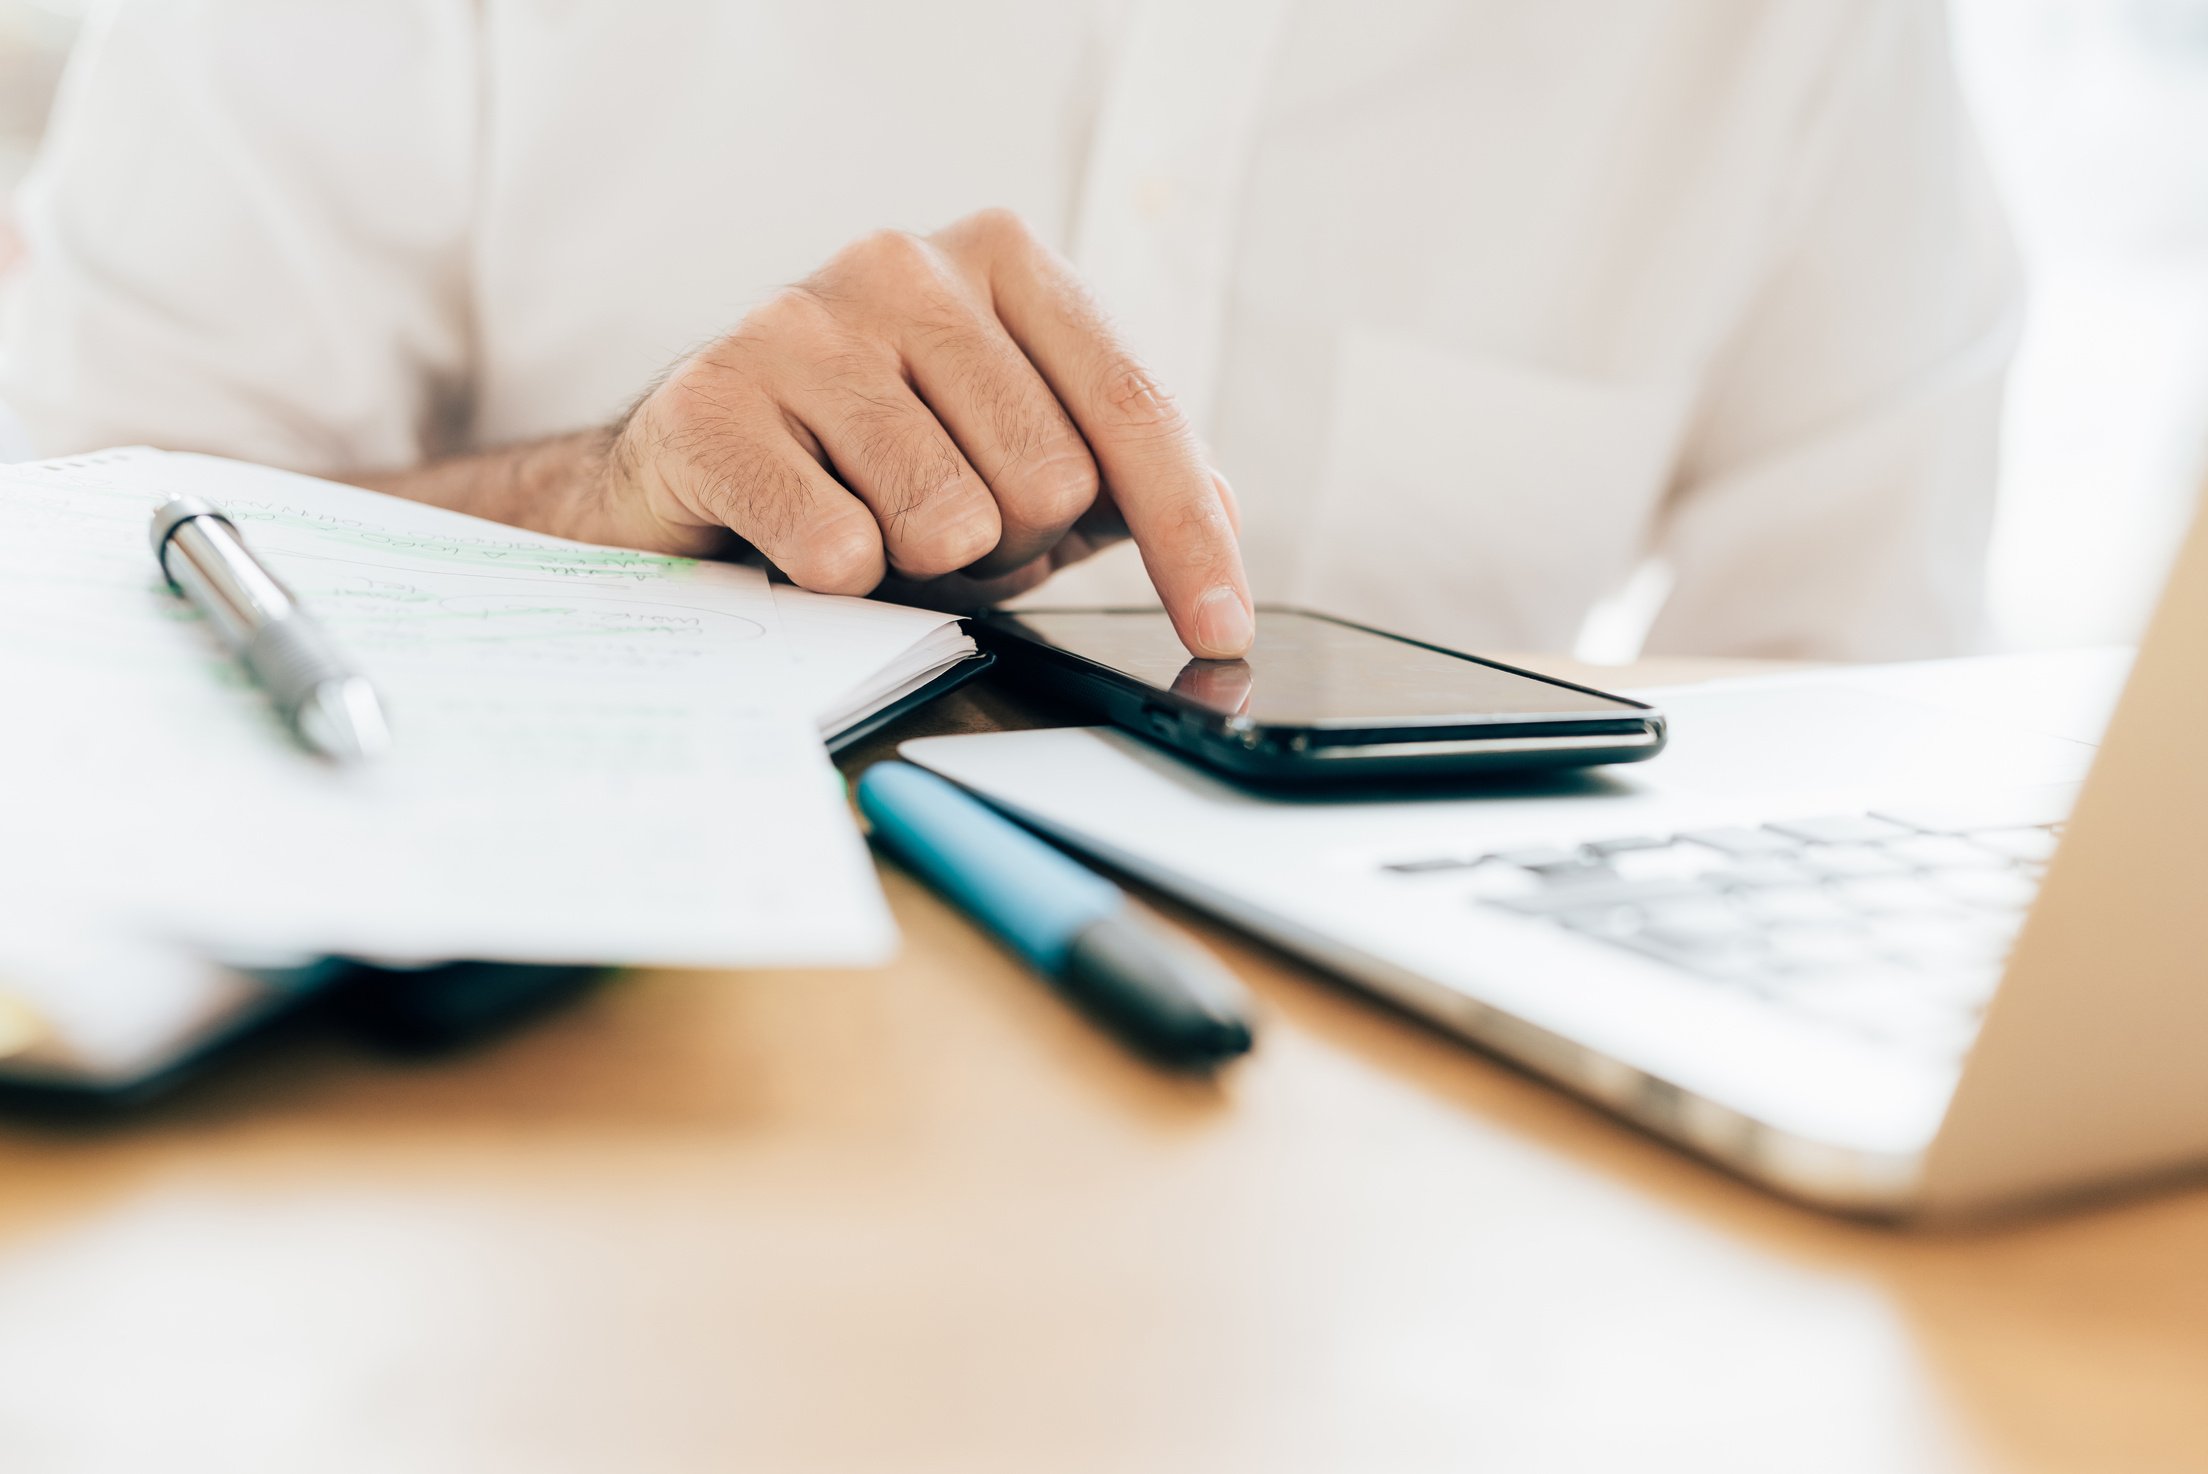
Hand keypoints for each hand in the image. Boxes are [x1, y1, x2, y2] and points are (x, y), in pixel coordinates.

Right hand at [593, 209, 1252, 657]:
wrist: (698, 462)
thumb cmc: (878, 461)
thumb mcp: (1019, 455)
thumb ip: (1124, 477)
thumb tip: (1226, 528)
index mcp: (1005, 262)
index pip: (1131, 410)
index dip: (1189, 537)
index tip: (1222, 631)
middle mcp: (904, 266)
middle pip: (1049, 477)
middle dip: (1015, 546)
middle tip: (949, 533)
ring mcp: (801, 323)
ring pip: (948, 519)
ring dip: (923, 565)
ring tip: (874, 528)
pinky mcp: (711, 401)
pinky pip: (835, 546)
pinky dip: (840, 579)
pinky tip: (807, 544)